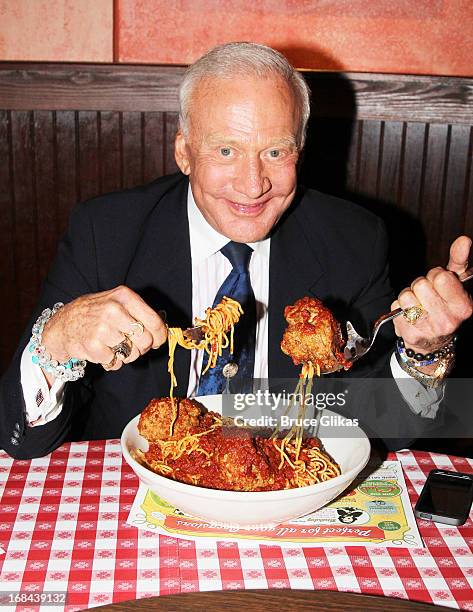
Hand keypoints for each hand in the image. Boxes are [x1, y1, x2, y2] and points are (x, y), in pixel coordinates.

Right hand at [41, 286, 167, 372]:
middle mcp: (114, 310)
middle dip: (141, 348)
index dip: (159, 336)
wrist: (63, 324)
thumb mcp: (117, 302)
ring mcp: (102, 328)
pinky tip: (103, 352)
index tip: (157, 341)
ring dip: (125, 355)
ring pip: (131, 353)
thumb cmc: (95, 313)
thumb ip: (138, 313)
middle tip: (132, 345)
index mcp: (124, 296)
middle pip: (145, 340)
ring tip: (114, 346)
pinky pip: (115, 362)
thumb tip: (162, 331)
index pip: (155, 321)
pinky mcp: (93, 345)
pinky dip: (111, 362)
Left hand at [392, 236, 472, 354]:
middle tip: (427, 296)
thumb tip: (464, 240)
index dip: (436, 276)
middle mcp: (447, 321)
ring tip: (417, 304)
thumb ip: (459, 261)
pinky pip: (395, 308)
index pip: (441, 277)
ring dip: (408, 296)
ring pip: (405, 295)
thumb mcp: (456, 284)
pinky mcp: (410, 335)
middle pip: (420, 285)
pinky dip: (399, 308)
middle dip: (421, 286)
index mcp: (463, 307)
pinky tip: (410, 315)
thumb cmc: (443, 306)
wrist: (433, 342)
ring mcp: (428, 330)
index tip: (438, 283)